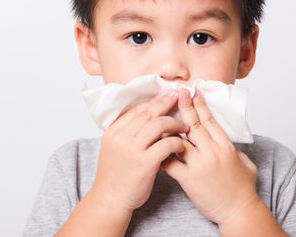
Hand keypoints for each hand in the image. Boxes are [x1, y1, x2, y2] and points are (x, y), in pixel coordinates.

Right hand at [90, 90, 187, 213]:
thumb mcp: (114, 148)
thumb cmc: (115, 175)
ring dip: (174, 122)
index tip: (166, 96)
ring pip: (158, 124)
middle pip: (148, 113)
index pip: (136, 110)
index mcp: (113, 132)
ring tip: (184, 125)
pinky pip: (166, 144)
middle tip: (179, 99)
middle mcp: (121, 137)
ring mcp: (133, 149)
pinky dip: (177, 141)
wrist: (110, 199)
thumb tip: (146, 117)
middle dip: (165, 104)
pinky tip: (182, 143)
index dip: (153, 102)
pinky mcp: (145, 162)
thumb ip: (126, 133)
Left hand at [161, 89, 260, 225]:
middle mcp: (213, 152)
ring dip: (167, 129)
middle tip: (175, 93)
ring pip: (179, 140)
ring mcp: (200, 165)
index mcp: (226, 147)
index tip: (193, 92)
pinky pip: (170, 163)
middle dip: (183, 106)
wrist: (239, 212)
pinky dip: (160, 154)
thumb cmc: (243, 191)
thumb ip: (236, 151)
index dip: (200, 105)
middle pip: (193, 124)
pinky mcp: (189, 179)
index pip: (210, 120)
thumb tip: (229, 142)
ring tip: (157, 117)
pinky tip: (152, 146)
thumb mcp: (246, 165)